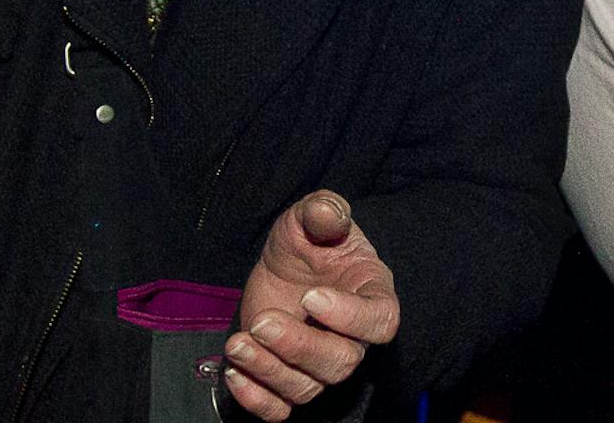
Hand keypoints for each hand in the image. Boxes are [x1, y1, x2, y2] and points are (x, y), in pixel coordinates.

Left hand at [223, 191, 399, 420]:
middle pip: (340, 363)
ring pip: (307, 388)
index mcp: (372, 296)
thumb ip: (323, 210)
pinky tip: (235, 372)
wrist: (284, 267)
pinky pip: (280, 409)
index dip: (349, 317)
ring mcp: (319, 364)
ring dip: (269, 371)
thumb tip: (328, 212)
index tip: (310, 296)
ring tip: (238, 343)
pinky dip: (257, 401)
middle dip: (298, 347)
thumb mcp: (310, 216)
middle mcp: (352, 339)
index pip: (379, 321)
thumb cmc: (308, 242)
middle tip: (261, 321)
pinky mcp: (289, 379)